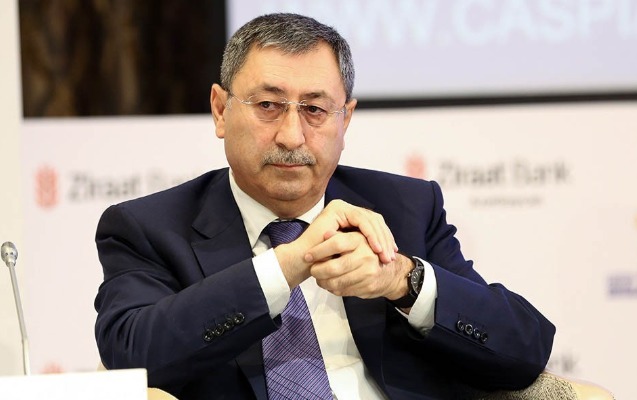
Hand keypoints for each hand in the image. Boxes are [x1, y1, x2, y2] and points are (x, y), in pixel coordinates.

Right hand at [274, 200, 397, 287]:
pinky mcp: (337, 208)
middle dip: (385, 238)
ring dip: (380, 238)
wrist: (305, 260)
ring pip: (370, 219)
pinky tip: (375, 248)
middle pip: (374, 219)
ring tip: (384, 255)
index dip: (385, 238)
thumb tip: (389, 248)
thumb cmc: (326, 259)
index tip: (391, 254)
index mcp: (349, 216)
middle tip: (390, 256)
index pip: (373, 224)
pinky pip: (361, 220)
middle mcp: (346, 209)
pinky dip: (370, 234)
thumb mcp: (352, 252)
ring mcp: (341, 206)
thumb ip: (365, 245)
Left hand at [307, 230, 410, 299]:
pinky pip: (344, 290)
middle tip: (312, 270)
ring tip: (319, 278)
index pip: (337, 243)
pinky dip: (333, 288)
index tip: (308, 256)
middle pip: (334, 267)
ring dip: (324, 281)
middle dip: (319, 270)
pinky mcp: (368, 286)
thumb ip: (340, 235)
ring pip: (337, 282)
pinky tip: (330, 284)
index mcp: (361, 239)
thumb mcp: (355, 238)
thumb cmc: (368, 253)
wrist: (392, 273)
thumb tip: (325, 233)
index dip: (320, 250)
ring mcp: (369, 272)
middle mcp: (367, 255)